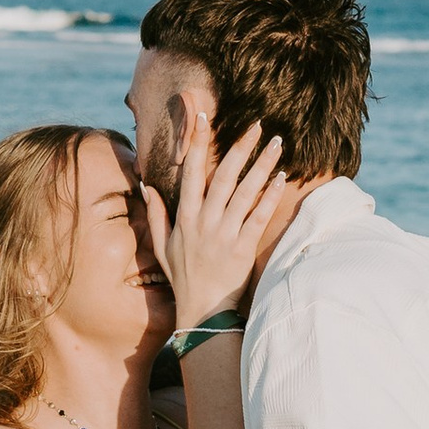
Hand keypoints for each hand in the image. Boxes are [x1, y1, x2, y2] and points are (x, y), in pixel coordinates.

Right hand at [144, 120, 293, 335]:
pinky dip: (269, 196)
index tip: (205, 117)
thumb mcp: (161, 246)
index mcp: (185, 217)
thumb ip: (155, 214)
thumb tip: (146, 185)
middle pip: (223, 175)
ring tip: (277, 144)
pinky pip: (258, 217)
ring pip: (244, 192)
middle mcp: (204, 221)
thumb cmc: (183, 278)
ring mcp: (224, 234)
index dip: (198, 142)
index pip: (191, 172)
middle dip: (240, 147)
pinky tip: (281, 178)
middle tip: (258, 125)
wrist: (201, 311)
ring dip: (261, 165)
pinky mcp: (242, 248)